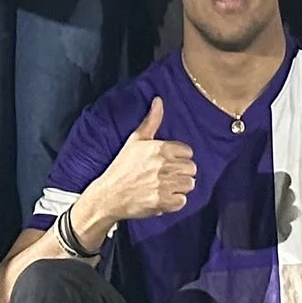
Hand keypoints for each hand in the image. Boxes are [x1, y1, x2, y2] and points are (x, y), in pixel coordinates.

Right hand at [83, 98, 197, 223]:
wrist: (109, 194)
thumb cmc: (122, 166)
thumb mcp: (135, 140)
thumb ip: (151, 120)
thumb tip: (159, 100)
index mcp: (160, 149)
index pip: (188, 152)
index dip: (180, 157)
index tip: (171, 161)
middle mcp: (164, 166)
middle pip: (191, 168)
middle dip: (182, 171)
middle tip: (170, 174)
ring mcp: (163, 185)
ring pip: (189, 184)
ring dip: (180, 186)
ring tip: (168, 185)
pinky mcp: (162, 202)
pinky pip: (182, 201)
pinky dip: (176, 201)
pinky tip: (165, 196)